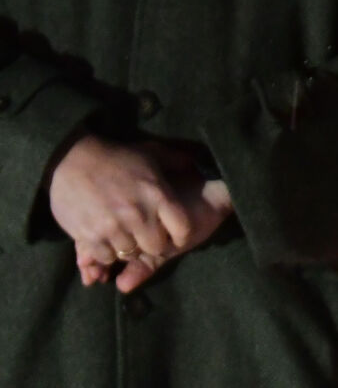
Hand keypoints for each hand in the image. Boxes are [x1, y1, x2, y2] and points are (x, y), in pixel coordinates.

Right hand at [49, 136, 193, 282]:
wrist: (71, 159)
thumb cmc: (116, 156)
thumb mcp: (150, 153)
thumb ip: (176, 160)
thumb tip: (194, 163)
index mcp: (158, 195)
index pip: (182, 229)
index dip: (179, 234)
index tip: (172, 232)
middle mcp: (138, 214)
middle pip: (156, 247)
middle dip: (152, 243)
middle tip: (143, 235)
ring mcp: (113, 227)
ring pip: (130, 254)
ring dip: (128, 247)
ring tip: (122, 235)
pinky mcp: (89, 237)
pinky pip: (106, 257)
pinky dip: (107, 252)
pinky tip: (105, 239)